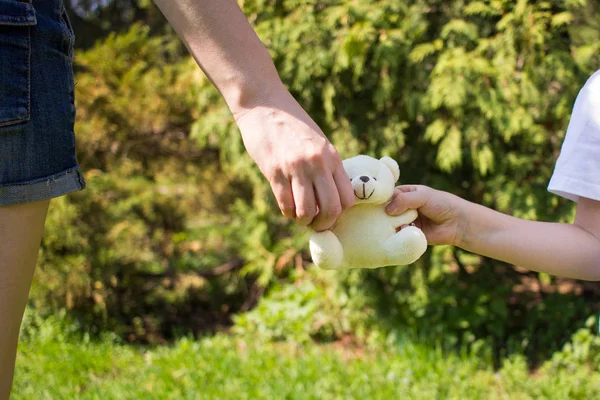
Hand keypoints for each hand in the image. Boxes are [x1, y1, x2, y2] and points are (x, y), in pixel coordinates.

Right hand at [235, 88, 353, 231]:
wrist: (264, 105)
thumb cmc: (292, 126)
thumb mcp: (318, 143)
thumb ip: (326, 166)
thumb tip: (330, 196)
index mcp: (332, 157)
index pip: (347, 198)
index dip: (340, 214)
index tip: (330, 215)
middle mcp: (317, 163)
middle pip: (331, 209)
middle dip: (324, 224)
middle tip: (316, 225)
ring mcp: (295, 167)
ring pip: (307, 211)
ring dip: (303, 220)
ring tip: (300, 217)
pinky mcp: (274, 171)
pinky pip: (285, 204)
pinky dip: (288, 212)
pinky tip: (287, 208)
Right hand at [386, 185, 463, 245]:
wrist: (458, 223)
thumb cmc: (442, 204)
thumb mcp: (422, 196)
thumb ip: (403, 200)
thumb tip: (387, 210)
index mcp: (409, 193)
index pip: (391, 194)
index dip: (385, 198)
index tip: (380, 202)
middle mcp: (406, 207)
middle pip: (390, 209)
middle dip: (387, 212)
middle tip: (385, 215)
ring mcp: (408, 220)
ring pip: (393, 222)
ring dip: (393, 223)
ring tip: (397, 222)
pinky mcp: (411, 233)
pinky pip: (401, 233)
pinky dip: (400, 231)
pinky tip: (405, 229)